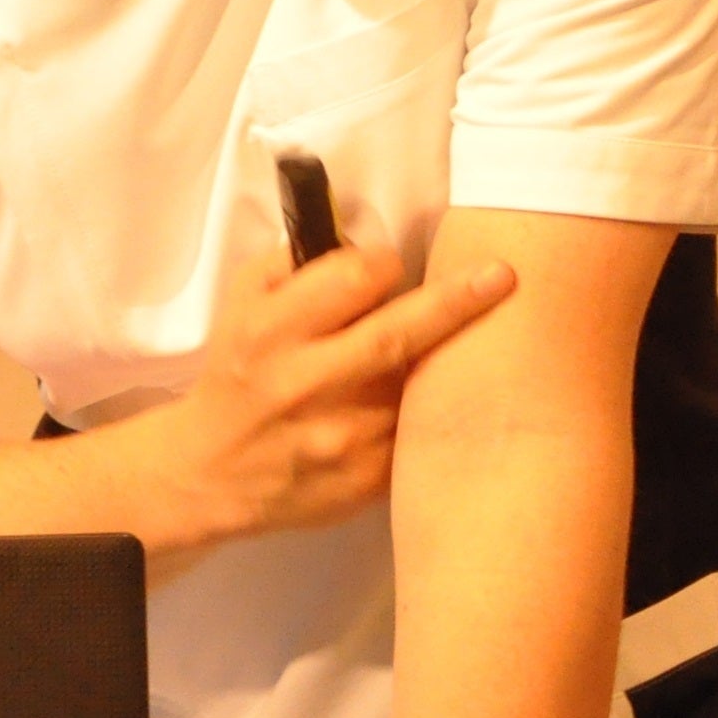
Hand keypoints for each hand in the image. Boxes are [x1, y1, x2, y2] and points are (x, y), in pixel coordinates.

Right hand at [138, 228, 514, 553]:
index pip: (353, 278)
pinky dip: (436, 411)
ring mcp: (342, 436)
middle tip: (503, 276)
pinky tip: (443, 404)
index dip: (381, 264)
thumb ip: (295, 265)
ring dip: (441, 361)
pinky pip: (419, 432)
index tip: (388, 268)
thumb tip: (358, 239)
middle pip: (398, 333)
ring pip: (417, 385)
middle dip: (457, 300)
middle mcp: (307, 383)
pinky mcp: (367, 478)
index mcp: (273, 330)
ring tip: (465, 347)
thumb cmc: (236, 372)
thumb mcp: (243, 303)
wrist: (214, 471)